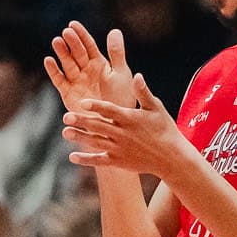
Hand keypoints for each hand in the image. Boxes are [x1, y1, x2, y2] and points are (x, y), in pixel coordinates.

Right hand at [46, 22, 136, 111]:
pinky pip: (60, 80)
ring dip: (62, 53)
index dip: (81, 35)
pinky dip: (53, 71)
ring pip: (67, 64)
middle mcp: (85, 70)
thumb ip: (116, 53)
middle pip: (77, 53)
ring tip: (57, 41)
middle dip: (71, 42)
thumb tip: (115, 30)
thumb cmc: (121, 99)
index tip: (73, 24)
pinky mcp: (68, 93)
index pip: (88, 45)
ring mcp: (76, 81)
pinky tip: (48, 60)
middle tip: (66, 32)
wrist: (115, 122)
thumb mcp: (121, 74)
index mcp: (99, 63)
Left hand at [63, 77, 188, 178]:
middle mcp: (123, 133)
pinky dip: (86, 159)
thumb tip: (136, 75)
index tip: (82, 102)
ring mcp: (119, 148)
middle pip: (99, 126)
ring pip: (96, 142)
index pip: (110, 110)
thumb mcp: (156, 108)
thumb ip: (143, 92)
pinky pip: (100, 160)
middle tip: (66, 117)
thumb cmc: (164, 129)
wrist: (171, 157)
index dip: (96, 106)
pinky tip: (72, 157)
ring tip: (65, 132)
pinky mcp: (118, 161)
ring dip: (80, 137)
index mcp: (130, 118)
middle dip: (82, 121)